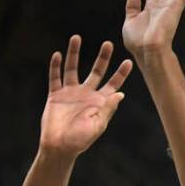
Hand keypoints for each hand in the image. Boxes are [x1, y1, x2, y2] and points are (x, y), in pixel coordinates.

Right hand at [39, 35, 130, 156]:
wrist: (59, 147)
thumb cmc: (80, 140)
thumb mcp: (97, 125)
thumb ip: (107, 109)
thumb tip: (120, 94)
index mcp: (100, 102)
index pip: (114, 84)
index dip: (121, 73)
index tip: (129, 61)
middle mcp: (87, 94)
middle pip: (97, 71)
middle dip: (103, 58)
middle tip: (108, 43)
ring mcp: (71, 93)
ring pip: (73, 68)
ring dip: (74, 54)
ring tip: (76, 37)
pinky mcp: (55, 95)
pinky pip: (55, 77)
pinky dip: (55, 66)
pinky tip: (57, 54)